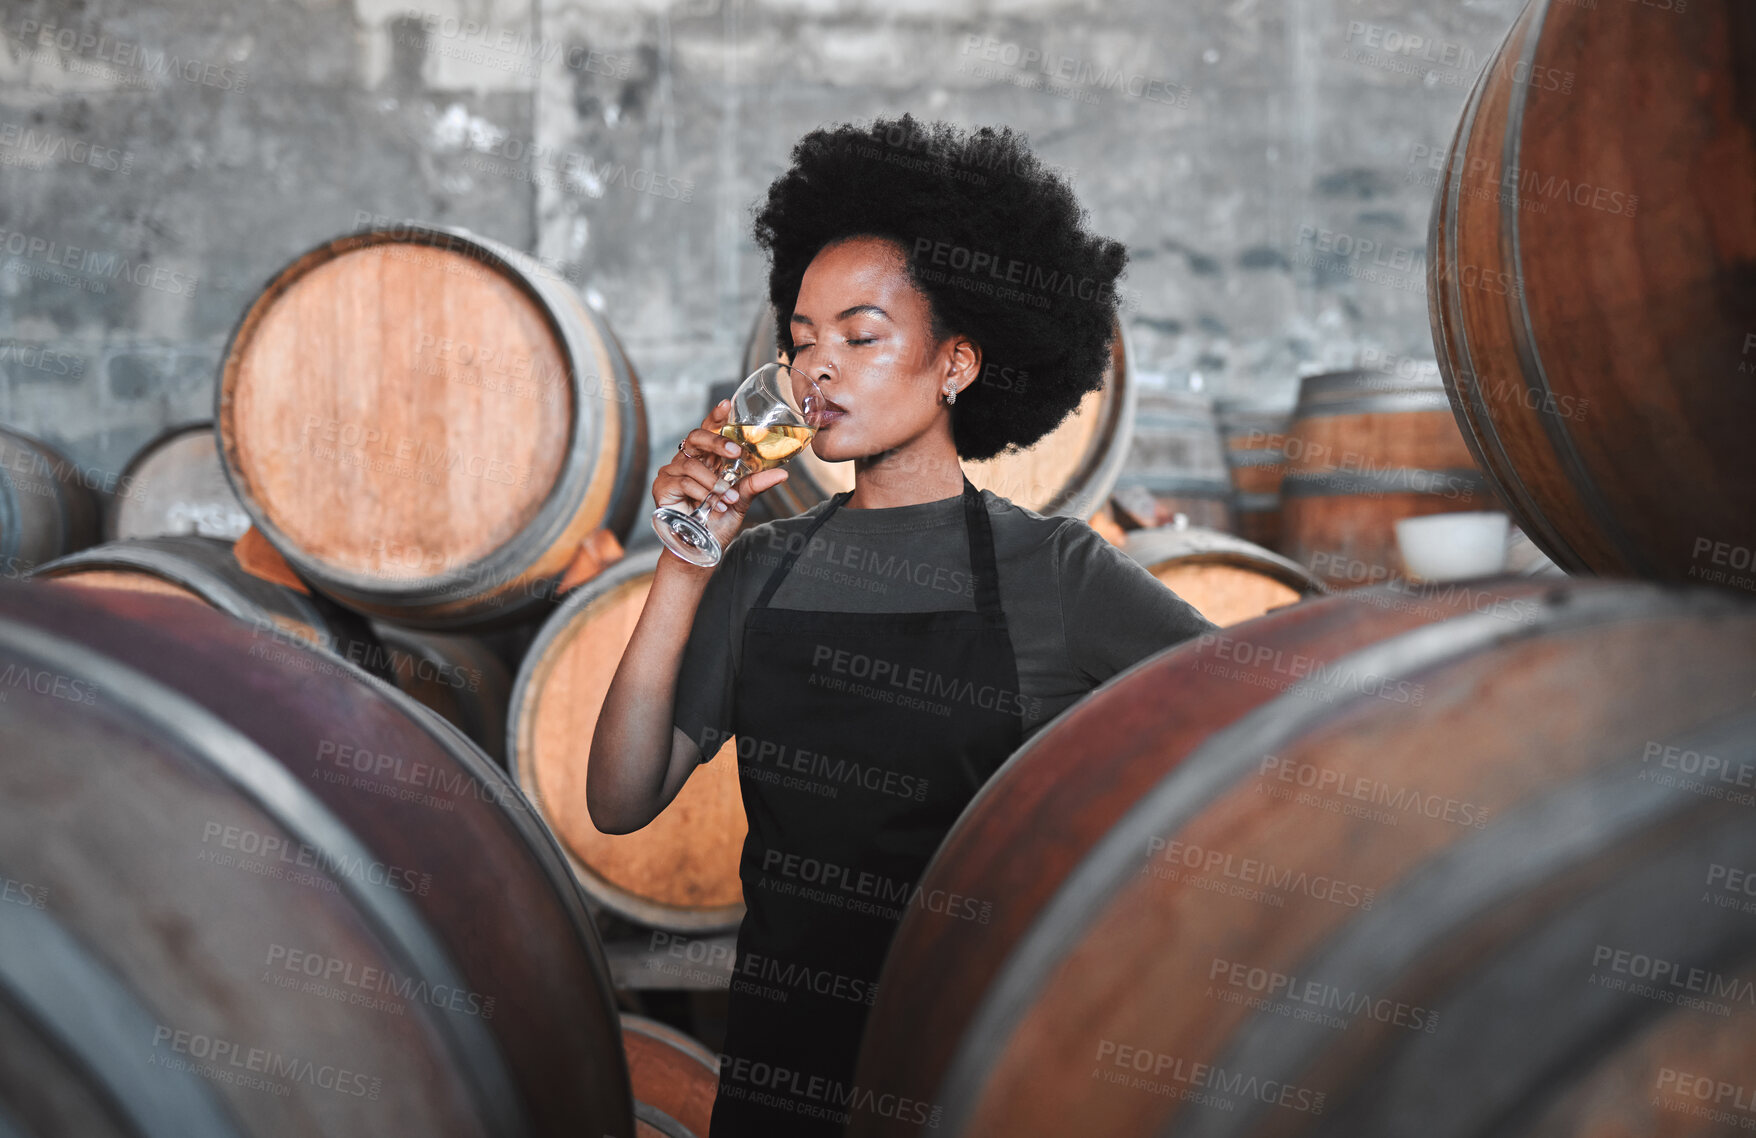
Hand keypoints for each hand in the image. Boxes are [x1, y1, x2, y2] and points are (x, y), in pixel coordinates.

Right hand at [652, 398, 790, 557]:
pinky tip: (711, 506)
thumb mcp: (741, 500)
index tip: (727, 404)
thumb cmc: (717, 522)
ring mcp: (672, 473)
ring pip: (692, 464)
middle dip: (716, 441)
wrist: (702, 548)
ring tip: (728, 498)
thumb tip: (782, 473)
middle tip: (734, 451)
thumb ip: (755, 484)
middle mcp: (688, 461)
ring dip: (714, 482)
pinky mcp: (662, 487)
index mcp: (706, 460)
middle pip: (696, 437)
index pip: (709, 431)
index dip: (715, 416)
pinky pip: (684, 482)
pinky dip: (702, 493)